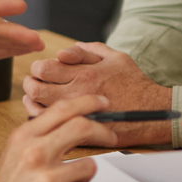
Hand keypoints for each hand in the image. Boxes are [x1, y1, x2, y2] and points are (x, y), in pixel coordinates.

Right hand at [0, 97, 112, 181]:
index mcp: (24, 138)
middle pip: (82, 127)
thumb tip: (68, 121)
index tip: (101, 103)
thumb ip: (38, 136)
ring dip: (83, 178)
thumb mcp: (14, 152)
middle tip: (110, 137)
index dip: (88, 102)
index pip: (62, 109)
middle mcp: (35, 154)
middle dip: (102, 131)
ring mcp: (47, 179)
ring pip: (89, 166)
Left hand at [21, 42, 171, 146]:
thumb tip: (62, 52)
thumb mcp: (114, 57)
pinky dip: (42, 118)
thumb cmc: (133, 82)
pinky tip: (44, 112)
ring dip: (32, 102)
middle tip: (33, 83)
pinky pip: (52, 126)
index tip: (41, 70)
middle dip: (30, 84)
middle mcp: (78, 94)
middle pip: (36, 89)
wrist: (151, 111)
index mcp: (85, 73)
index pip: (43, 69)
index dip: (37, 68)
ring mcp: (78, 114)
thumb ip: (86, 51)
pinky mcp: (80, 130)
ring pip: (38, 109)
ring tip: (35, 97)